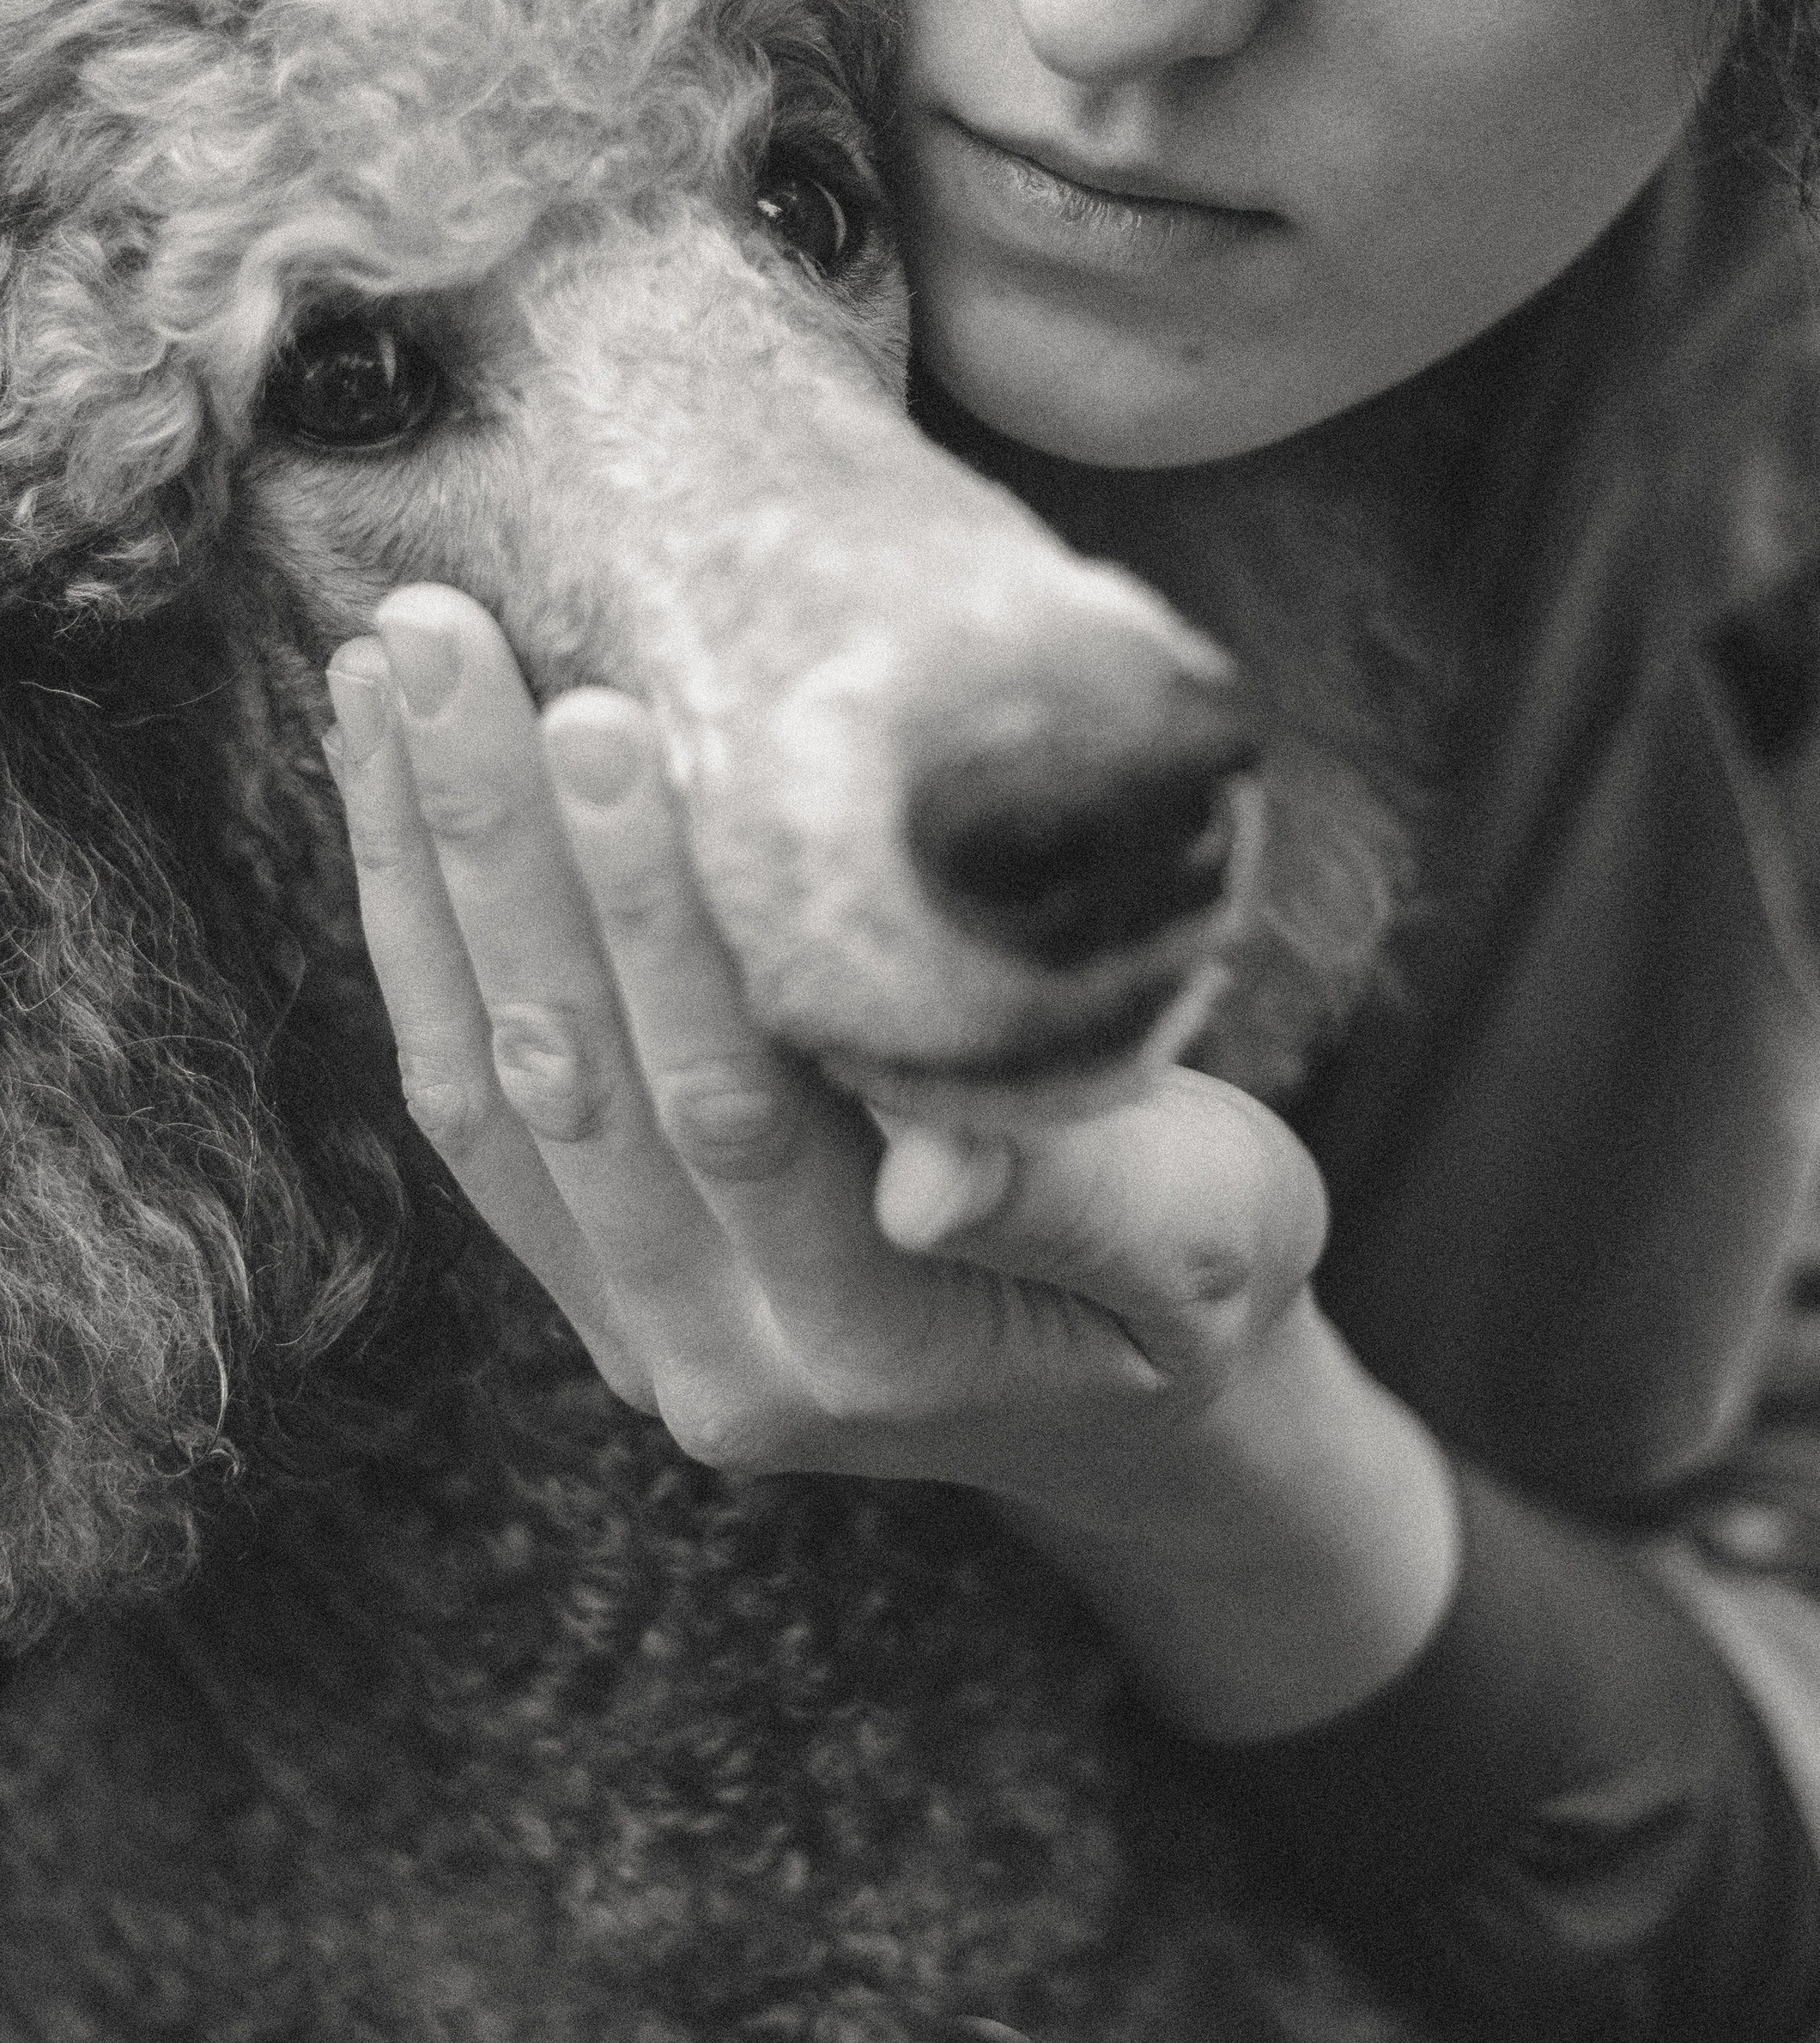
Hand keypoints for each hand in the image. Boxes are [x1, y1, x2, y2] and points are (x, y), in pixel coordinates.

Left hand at [324, 584, 1459, 1732]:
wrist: (1132, 1408)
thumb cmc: (1201, 1281)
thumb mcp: (1215, 1243)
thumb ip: (1082, 1203)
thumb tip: (934, 1176)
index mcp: (869, 1343)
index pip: (728, 1101)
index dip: (652, 909)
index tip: (594, 717)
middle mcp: (717, 1355)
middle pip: (572, 1074)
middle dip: (495, 840)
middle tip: (441, 634)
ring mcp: (637, 1325)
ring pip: (490, 1081)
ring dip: (424, 868)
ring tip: (381, 671)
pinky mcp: (593, 1277)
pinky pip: (473, 1102)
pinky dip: (418, 937)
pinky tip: (388, 786)